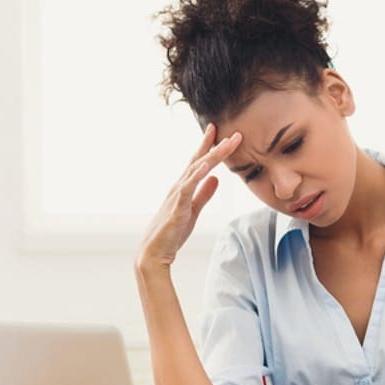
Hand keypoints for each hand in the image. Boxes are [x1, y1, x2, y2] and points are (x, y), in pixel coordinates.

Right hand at [136, 124, 241, 270]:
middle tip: (230, 131)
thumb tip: (217, 178)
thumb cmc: (172, 233)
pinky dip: (196, 176)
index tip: (219, 131)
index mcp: (184, 187)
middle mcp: (179, 186)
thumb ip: (204, 194)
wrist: (154, 253)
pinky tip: (206, 166)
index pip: (199, 162)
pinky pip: (188, 188)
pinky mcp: (177, 208)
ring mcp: (177, 195)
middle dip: (214, 145)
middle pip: (199, 161)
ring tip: (225, 143)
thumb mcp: (194, 210)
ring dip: (211, 156)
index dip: (209, 146)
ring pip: (196, 170)